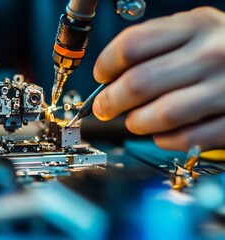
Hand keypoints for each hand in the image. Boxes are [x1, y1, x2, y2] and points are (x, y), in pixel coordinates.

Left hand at [93, 7, 224, 150]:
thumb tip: (109, 78)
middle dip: (110, 101)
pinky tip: (160, 133)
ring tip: (133, 120)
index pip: (132, 45)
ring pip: (160, 114)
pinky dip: (163, 140)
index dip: (106, 65)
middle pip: (139, 82)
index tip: (100, 77)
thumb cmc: (219, 50)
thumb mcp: (192, 32)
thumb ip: (154, 46)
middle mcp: (211, 54)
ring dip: (136, 122)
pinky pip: (186, 138)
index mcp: (195, 26)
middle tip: (103, 108)